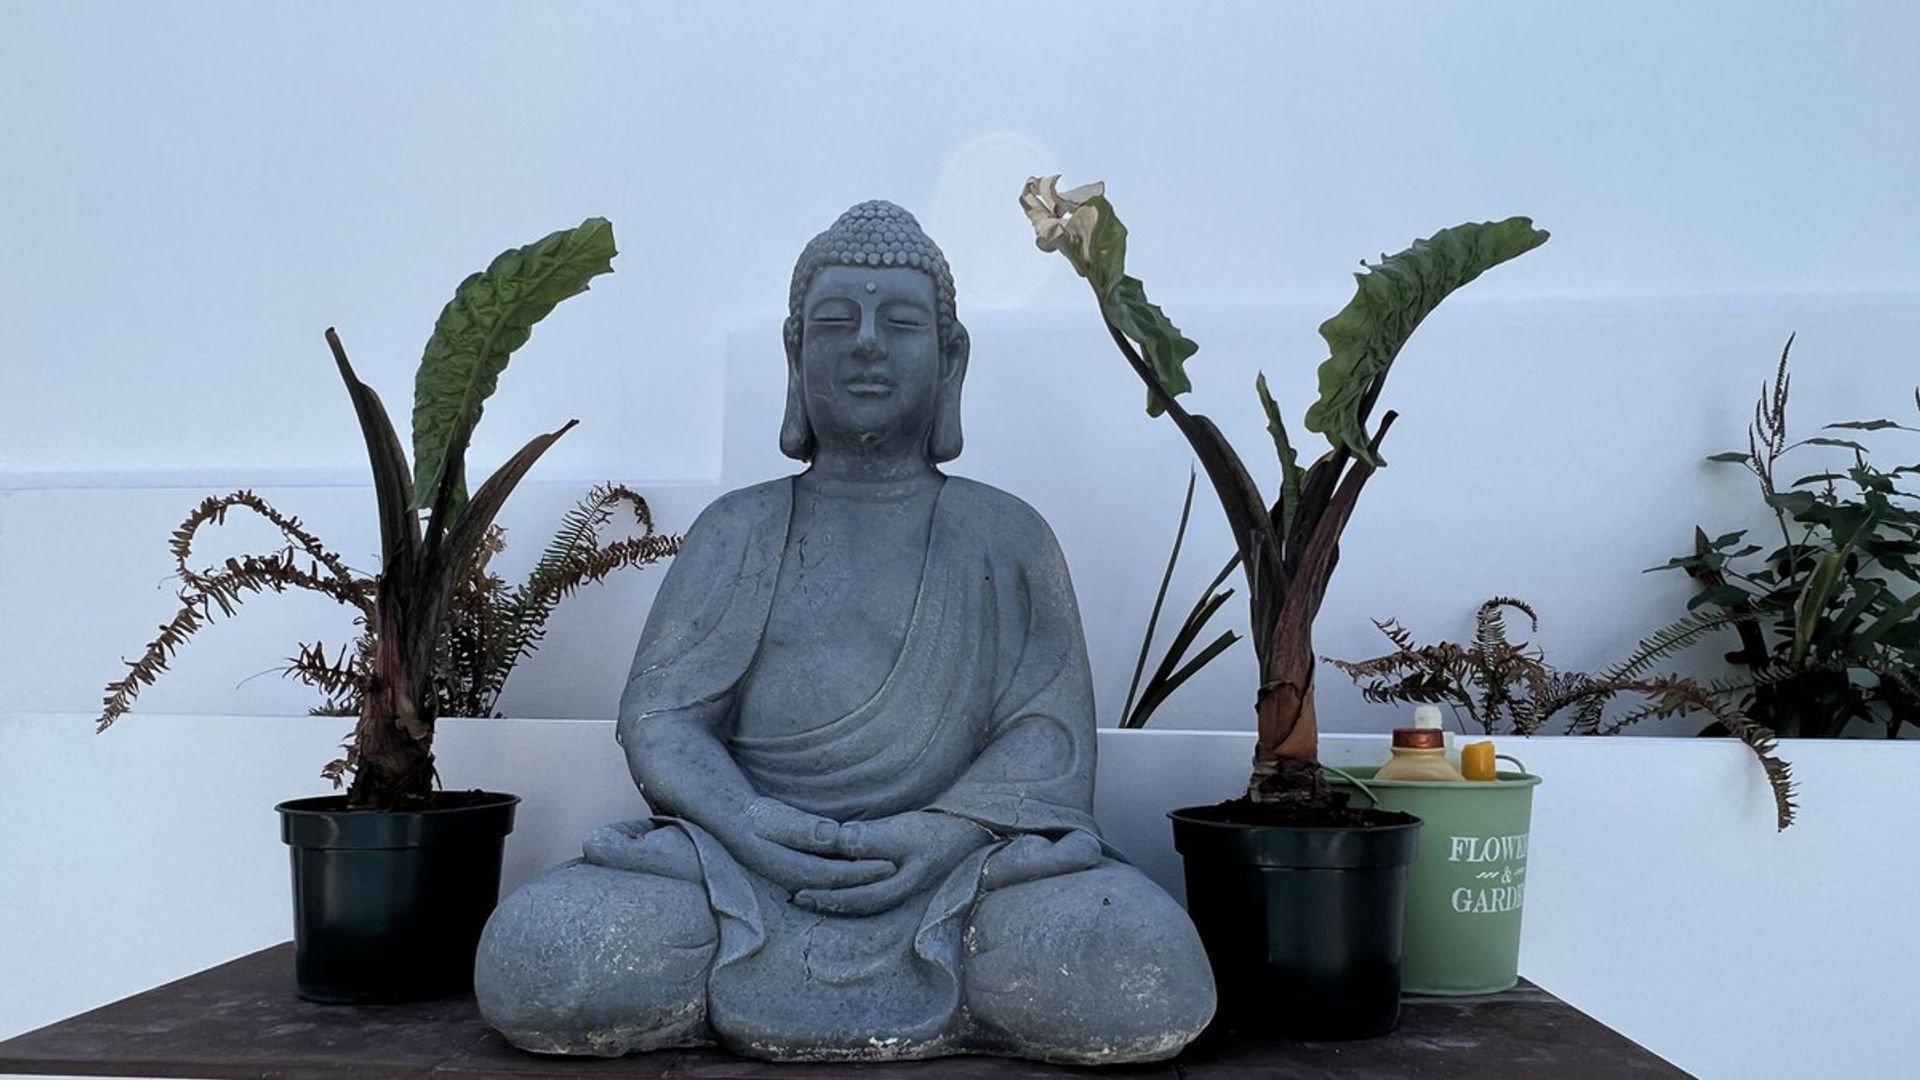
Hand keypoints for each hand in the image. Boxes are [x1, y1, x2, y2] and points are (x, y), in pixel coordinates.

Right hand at [724, 797, 894, 895]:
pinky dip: (849, 876)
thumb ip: (805, 829)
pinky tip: (867, 867)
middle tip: (900, 871)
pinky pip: (830, 879)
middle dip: (870, 881)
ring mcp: (797, 881)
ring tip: (891, 871)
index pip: (837, 876)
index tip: (890, 864)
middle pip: (840, 887)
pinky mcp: (799, 873)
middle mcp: (796, 882)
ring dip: (862, 882)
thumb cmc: (756, 816)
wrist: (733, 822)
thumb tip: (834, 836)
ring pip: (836, 887)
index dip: (865, 872)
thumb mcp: (777, 818)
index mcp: (792, 869)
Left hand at [794, 811, 991, 917]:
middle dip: (825, 902)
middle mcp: (899, 895)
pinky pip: (874, 890)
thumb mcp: (905, 831)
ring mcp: (904, 889)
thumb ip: (870, 838)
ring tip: (808, 892)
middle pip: (855, 905)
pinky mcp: (906, 878)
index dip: (825, 897)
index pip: (854, 898)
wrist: (978, 832)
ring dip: (836, 897)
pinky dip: (853, 888)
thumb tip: (837, 841)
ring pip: (864, 900)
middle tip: (794, 897)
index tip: (798, 893)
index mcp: (898, 888)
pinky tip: (841, 881)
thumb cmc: (941, 830)